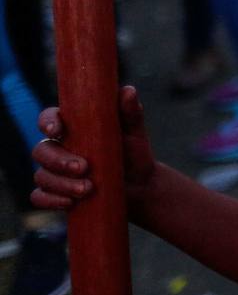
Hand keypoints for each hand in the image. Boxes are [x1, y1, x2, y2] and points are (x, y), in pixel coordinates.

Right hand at [31, 86, 156, 210]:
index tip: (58, 130)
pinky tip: (70, 203)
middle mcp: (59, 147)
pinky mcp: (57, 192)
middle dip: (59, 161)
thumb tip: (128, 90)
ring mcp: (56, 171)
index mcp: (73, 127)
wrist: (141, 184)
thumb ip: (130, 112)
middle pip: (41, 150)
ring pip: (41, 175)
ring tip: (88, 189)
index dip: (48, 122)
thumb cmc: (134, 151)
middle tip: (84, 168)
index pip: (49, 118)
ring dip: (61, 184)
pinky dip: (50, 200)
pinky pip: (39, 196)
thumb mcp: (134, 131)